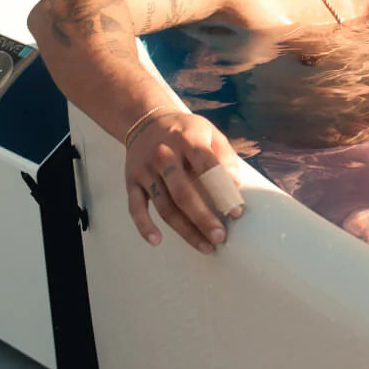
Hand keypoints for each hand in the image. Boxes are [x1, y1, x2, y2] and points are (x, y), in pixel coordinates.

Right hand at [125, 111, 244, 253]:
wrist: (145, 121)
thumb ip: (225, 155)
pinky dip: (144, 225)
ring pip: (164, 205)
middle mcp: (163, 155)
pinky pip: (135, 207)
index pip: (207, 167)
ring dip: (184, 229)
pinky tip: (156, 241)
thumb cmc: (185, 131)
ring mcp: (145, 169)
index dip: (223, 191)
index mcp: (187, 140)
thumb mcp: (209, 132)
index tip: (236, 212)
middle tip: (220, 237)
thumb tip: (236, 184)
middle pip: (183, 193)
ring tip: (204, 246)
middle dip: (203, 218)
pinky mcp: (132, 181)